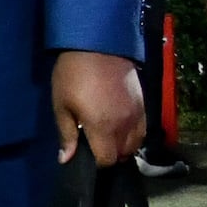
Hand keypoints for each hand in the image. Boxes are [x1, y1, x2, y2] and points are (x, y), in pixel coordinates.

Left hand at [50, 48, 145, 165]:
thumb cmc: (73, 75)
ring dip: (123, 146)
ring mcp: (137, 114)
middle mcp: (125, 124)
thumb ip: (66, 135)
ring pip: (136, 144)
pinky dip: (133, 135)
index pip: (107, 160)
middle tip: (96, 146)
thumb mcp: (61, 105)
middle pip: (123, 154)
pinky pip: (143, 129)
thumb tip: (66, 159)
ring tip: (108, 138)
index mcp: (103, 127)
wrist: (98, 44)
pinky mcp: (144, 104)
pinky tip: (120, 128)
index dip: (97, 163)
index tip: (87, 156)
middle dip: (110, 156)